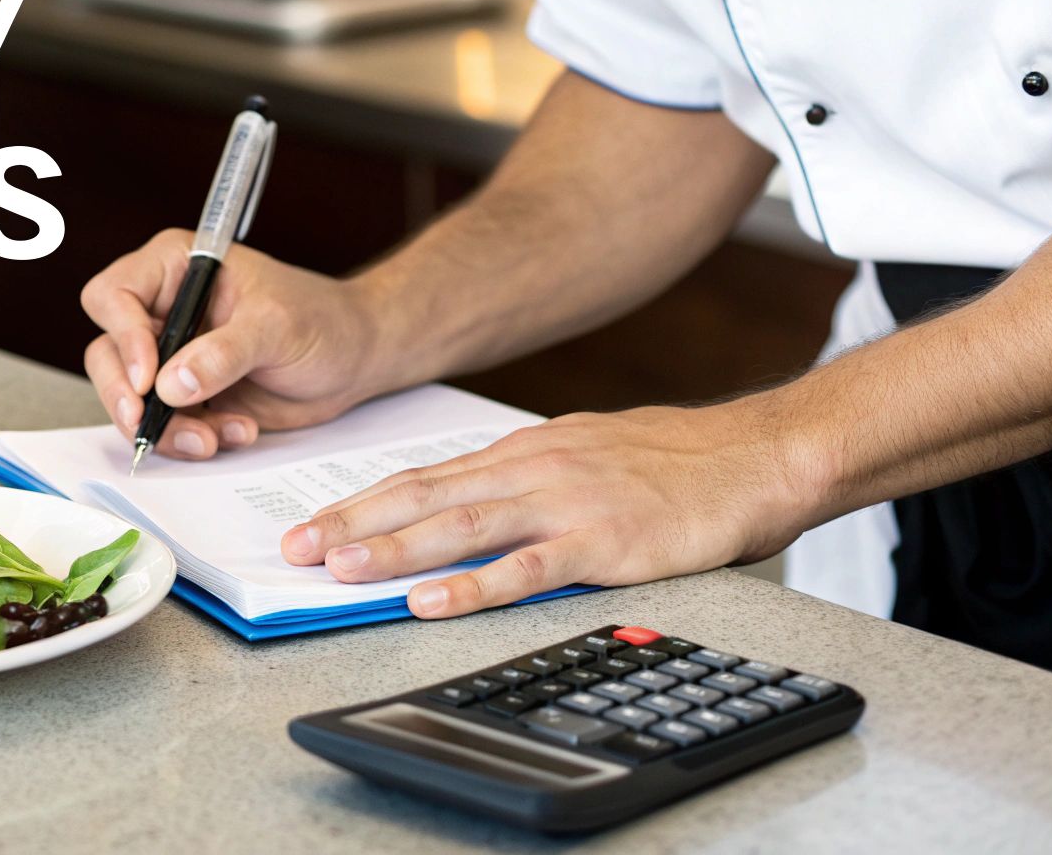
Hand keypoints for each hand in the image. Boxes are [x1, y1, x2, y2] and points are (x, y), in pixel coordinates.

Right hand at [80, 230, 385, 458]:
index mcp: (176, 268)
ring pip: (130, 399)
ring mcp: (172, 357)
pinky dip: (193, 440)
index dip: (122, 337)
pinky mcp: (188, 397)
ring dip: (166, 428)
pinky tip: (238, 432)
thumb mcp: (276, 327)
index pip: (114, 296)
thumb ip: (224, 353)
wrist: (355, 359)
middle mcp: (164, 311)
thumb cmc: (322, 321)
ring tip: (214, 438)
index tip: (149, 378)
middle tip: (147, 424)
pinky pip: (165, 427)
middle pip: (106, 353)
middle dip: (125, 396)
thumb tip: (171, 383)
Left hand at [278, 401, 816, 616]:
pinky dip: (473, 587)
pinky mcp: (604, 542)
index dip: (364, 500)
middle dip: (354, 521)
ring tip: (342, 569)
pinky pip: (526, 569)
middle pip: (426, 495)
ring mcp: (566, 504)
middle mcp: (533, 469)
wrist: (755, 456)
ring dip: (396, 549)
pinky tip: (432, 601)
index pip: (425, 475)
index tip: (313, 520)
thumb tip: (470, 497)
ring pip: (463, 525)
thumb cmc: (674, 461)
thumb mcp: (584, 451)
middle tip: (296, 547)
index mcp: (524, 451)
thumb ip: (525, 475)